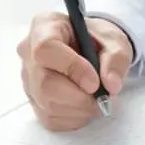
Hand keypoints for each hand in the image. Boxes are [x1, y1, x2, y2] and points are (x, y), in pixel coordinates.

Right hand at [17, 12, 133, 130]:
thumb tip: (111, 85)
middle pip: (45, 83)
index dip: (71, 68)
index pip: (46, 49)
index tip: (95, 82)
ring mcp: (28, 78)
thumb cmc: (97, 40)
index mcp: (45, 26)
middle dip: (80, 97)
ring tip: (97, 98)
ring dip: (80, 109)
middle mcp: (28, 52)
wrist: (91, 50)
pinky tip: (85, 105)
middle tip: (103, 97)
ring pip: (48, 104)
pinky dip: (74, 118)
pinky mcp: (33, 100)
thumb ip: (116, 58)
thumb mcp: (114, 40)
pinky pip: (51, 118)